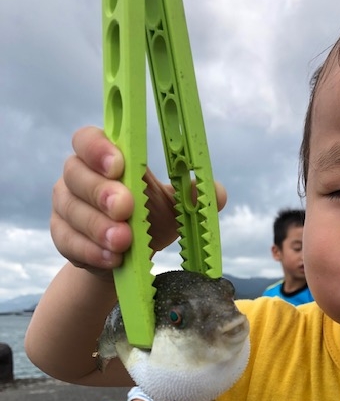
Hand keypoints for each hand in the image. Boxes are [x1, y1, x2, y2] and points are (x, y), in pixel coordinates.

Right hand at [51, 126, 226, 273]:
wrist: (128, 261)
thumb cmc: (149, 221)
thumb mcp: (174, 209)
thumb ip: (194, 198)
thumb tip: (216, 193)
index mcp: (105, 157)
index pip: (89, 139)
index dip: (99, 148)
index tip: (120, 165)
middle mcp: (78, 176)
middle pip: (76, 173)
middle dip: (102, 192)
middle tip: (126, 209)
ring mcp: (66, 206)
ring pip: (70, 211)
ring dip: (98, 227)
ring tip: (123, 243)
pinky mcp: (62, 236)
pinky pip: (67, 241)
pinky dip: (91, 251)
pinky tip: (112, 259)